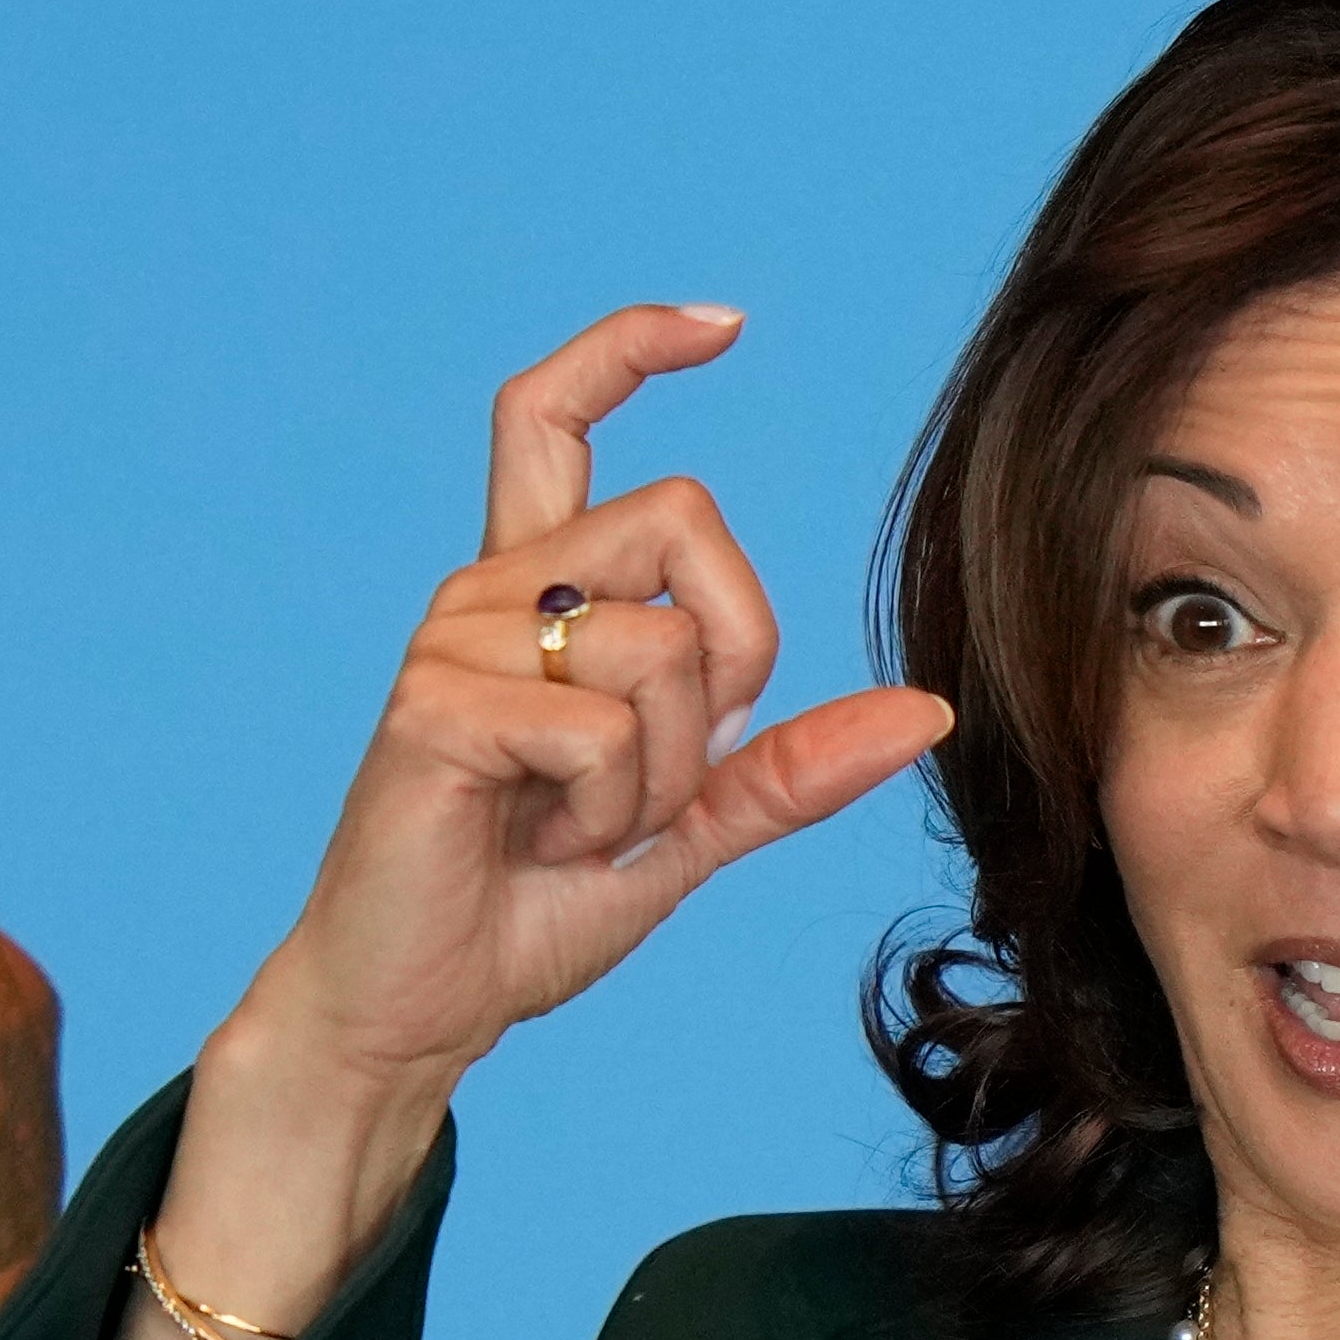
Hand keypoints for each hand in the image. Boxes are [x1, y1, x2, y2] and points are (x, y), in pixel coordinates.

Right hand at [222, 303, 954, 1123]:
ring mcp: (454, 640)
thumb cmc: (521, 913)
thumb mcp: (685, 831)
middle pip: (685, 517)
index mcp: (534, 588)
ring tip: (580, 831)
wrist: (412, 1013)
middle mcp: (487, 588)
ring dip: (664, 772)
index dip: (631, 345)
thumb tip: (927, 712)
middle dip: (731, 661)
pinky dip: (613, 812)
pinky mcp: (436, 709)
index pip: (553, 408)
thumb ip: (786, 767)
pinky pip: (602, 729)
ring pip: (658, 644)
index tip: (722, 326)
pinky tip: (544, 848)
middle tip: (658, 777)